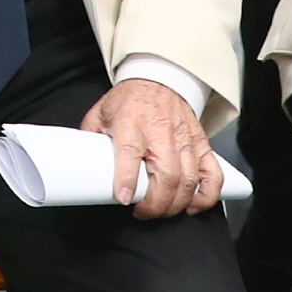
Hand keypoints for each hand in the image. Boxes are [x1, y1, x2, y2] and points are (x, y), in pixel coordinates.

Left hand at [81, 78, 222, 217]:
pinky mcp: (201, 144)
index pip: (130, 153)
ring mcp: (185, 139)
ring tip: (161, 211)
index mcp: (131, 123)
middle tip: (142, 212)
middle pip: (166, 175)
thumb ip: (91, 138)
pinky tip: (192, 205)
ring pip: (188, 180)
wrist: (159, 79)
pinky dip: (207, 195)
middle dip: (155, 203)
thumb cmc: (130, 99)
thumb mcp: (101, 113)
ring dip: (176, 204)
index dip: (126, 179)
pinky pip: (213, 174)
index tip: (123, 198)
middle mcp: (161, 133)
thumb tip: (78, 162)